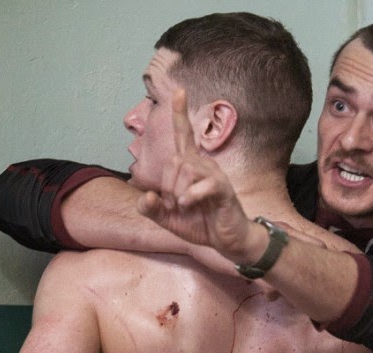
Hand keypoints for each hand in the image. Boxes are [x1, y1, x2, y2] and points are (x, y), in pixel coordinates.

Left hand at [137, 89, 251, 259]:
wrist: (227, 241)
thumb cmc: (200, 224)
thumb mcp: (168, 219)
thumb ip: (151, 209)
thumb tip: (145, 196)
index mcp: (191, 168)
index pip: (183, 136)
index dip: (179, 115)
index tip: (178, 91)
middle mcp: (203, 165)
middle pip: (174, 160)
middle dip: (168, 185)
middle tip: (177, 205)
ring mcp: (214, 175)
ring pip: (185, 169)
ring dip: (178, 192)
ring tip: (186, 207)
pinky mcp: (223, 188)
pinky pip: (202, 184)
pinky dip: (190, 196)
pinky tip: (188, 205)